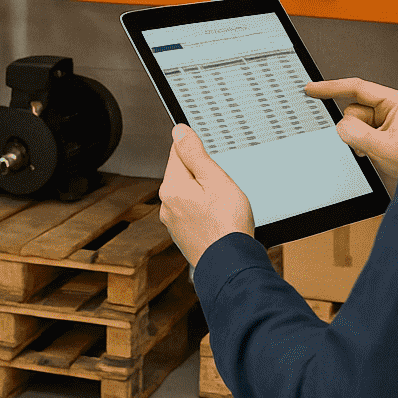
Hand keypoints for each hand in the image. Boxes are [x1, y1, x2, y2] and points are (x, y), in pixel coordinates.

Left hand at [159, 125, 255, 269]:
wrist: (230, 266)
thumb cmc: (227, 226)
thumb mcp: (216, 180)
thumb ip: (195, 154)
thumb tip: (179, 132)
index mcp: (171, 187)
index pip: (178, 152)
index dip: (198, 151)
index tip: (212, 162)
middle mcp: (167, 204)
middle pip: (184, 174)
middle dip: (203, 176)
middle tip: (223, 189)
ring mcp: (174, 222)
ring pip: (189, 194)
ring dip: (205, 194)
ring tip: (223, 208)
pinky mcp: (183, 234)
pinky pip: (193, 212)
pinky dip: (205, 212)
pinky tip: (220, 220)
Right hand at [304, 77, 397, 194]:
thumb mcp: (387, 148)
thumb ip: (359, 135)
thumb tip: (341, 127)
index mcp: (394, 103)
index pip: (357, 88)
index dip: (332, 87)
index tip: (313, 89)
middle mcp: (389, 111)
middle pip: (353, 111)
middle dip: (354, 129)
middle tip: (366, 143)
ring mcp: (384, 126)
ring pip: (353, 127)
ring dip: (358, 141)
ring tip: (375, 152)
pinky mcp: (380, 139)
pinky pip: (358, 138)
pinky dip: (359, 147)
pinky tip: (372, 155)